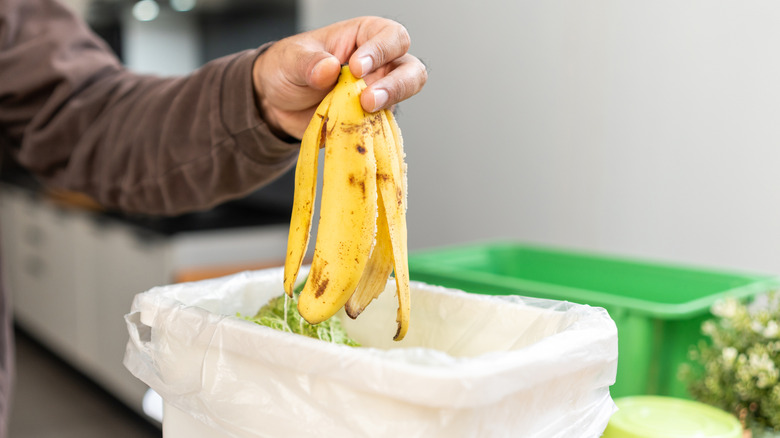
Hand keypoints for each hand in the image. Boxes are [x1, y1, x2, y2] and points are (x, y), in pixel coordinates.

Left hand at [252, 16, 427, 139]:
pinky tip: (356, 129)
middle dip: (396, 84)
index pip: (390, 37)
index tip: (356, 68)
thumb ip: (308, 63)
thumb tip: (329, 68)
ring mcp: (378, 93)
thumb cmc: (288, 69)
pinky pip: (384, 126)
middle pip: (411, 69)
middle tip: (368, 99)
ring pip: (404, 99)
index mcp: (364, 36)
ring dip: (390, 106)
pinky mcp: (372, 119)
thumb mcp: (290, 59)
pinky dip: (374, 129)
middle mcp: (379, 64)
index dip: (380, 51)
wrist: (277, 103)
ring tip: (366, 111)